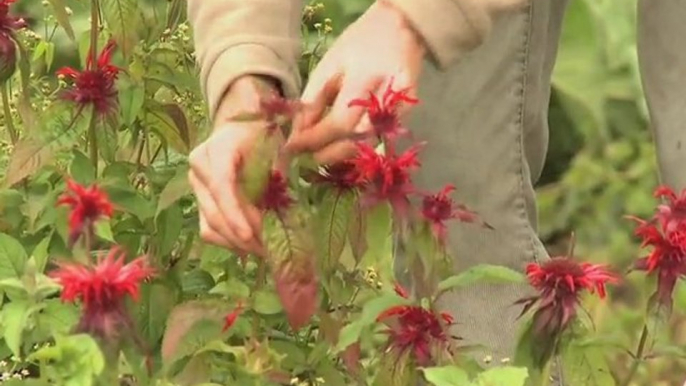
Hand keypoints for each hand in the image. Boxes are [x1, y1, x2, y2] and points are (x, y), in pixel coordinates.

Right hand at [189, 76, 279, 254]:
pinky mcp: (199, 201)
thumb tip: (283, 213)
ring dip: (237, 244)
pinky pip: (209, 230)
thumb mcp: (276, 149)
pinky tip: (252, 245)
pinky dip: (230, 241)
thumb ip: (278, 177)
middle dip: (243, 236)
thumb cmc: (263, 137)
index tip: (250, 235)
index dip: (234, 213)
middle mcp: (199, 168)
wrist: (241, 129)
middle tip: (270, 250)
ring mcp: (196, 186)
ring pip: (209, 226)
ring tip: (265, 251)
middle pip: (215, 212)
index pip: (221, 186)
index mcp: (217, 149)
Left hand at [286, 0, 425, 162]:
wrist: (399, 28)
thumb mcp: (330, 65)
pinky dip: (364, 145)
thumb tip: (298, 132)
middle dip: (328, 153)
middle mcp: (386, 97)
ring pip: (371, 143)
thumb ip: (314, 99)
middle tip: (308, 157)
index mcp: (363, 79)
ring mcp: (403, 108)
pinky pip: (384, 137)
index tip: (293, 148)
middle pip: (357, 139)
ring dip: (344, 153)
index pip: (338, 122)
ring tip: (324, 154)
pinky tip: (346, 146)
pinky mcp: (411, 113)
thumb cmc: (358, 44)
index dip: (314, 139)